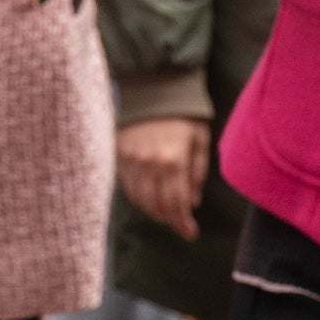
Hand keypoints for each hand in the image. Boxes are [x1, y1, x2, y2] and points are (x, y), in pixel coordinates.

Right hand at [117, 117, 210, 238]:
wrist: (154, 85)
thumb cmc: (184, 112)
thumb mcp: (200, 140)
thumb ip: (197, 172)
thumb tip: (192, 202)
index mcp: (173, 160)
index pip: (176, 204)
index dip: (183, 223)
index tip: (190, 233)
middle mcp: (149, 164)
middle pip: (157, 205)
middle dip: (170, 219)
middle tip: (180, 224)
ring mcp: (131, 160)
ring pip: (139, 199)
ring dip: (153, 211)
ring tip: (166, 213)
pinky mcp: (119, 155)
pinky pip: (127, 186)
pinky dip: (139, 198)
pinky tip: (149, 199)